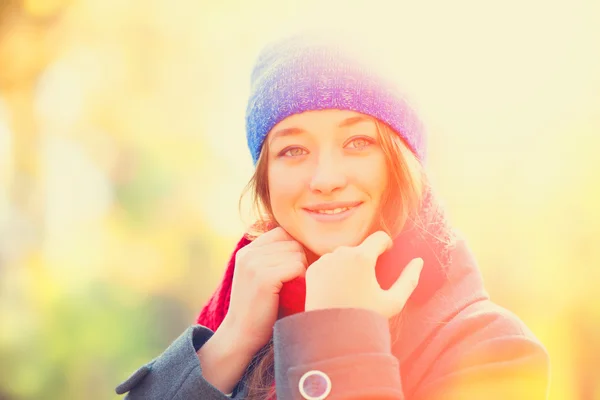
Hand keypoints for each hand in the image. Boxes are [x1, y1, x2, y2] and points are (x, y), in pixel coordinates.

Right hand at [217, 227, 306, 355]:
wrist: (241, 336)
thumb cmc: (259, 309)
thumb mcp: (260, 277)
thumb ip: (274, 258)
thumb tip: (307, 242)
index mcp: (247, 251)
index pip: (282, 233)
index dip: (294, 249)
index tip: (294, 270)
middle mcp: (249, 253)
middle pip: (292, 242)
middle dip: (301, 260)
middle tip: (295, 283)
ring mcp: (254, 264)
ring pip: (297, 253)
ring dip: (302, 271)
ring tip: (292, 289)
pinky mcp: (264, 277)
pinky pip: (297, 267)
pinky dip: (300, 280)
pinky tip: (291, 293)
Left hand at [304, 231, 423, 317]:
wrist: (331, 335)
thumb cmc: (365, 318)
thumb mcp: (394, 302)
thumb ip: (409, 279)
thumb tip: (419, 261)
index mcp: (362, 257)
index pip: (379, 237)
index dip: (386, 244)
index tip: (386, 252)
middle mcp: (341, 253)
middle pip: (360, 247)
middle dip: (366, 258)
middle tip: (367, 282)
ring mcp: (324, 261)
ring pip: (342, 255)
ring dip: (349, 264)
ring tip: (351, 288)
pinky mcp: (312, 270)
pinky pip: (327, 264)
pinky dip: (333, 272)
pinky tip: (336, 290)